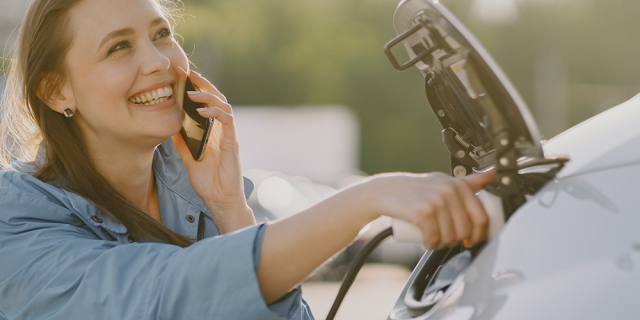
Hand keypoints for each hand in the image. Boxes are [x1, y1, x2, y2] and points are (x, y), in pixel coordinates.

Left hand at [171, 71, 254, 232]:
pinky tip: (203, 111)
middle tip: (190, 74)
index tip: (184, 79)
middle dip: (204, 85)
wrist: (221, 200)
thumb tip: (168, 127)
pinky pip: (227, 121)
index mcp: (213, 132)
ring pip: (224, 106)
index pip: (208, 105)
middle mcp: (222, 131)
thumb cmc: (208, 182)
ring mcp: (229, 135)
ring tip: (192, 91)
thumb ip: (181, 142)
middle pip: (218, 100)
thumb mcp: (188, 158)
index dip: (199, 90)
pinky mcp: (232, 143)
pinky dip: (216, 112)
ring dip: (209, 96)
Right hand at [365, 171, 494, 249]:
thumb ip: (469, 181)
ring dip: (442, 245)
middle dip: (456, 241)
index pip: (481, 217)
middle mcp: (450, 192)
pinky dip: (431, 245)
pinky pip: (434, 238)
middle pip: (465, 230)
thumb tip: (493, 175)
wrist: (385, 191)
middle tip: (445, 240)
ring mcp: (436, 202)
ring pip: (450, 237)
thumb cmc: (415, 189)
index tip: (470, 239)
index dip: (478, 234)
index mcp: (459, 186)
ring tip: (434, 240)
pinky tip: (426, 242)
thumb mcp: (444, 181)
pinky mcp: (423, 213)